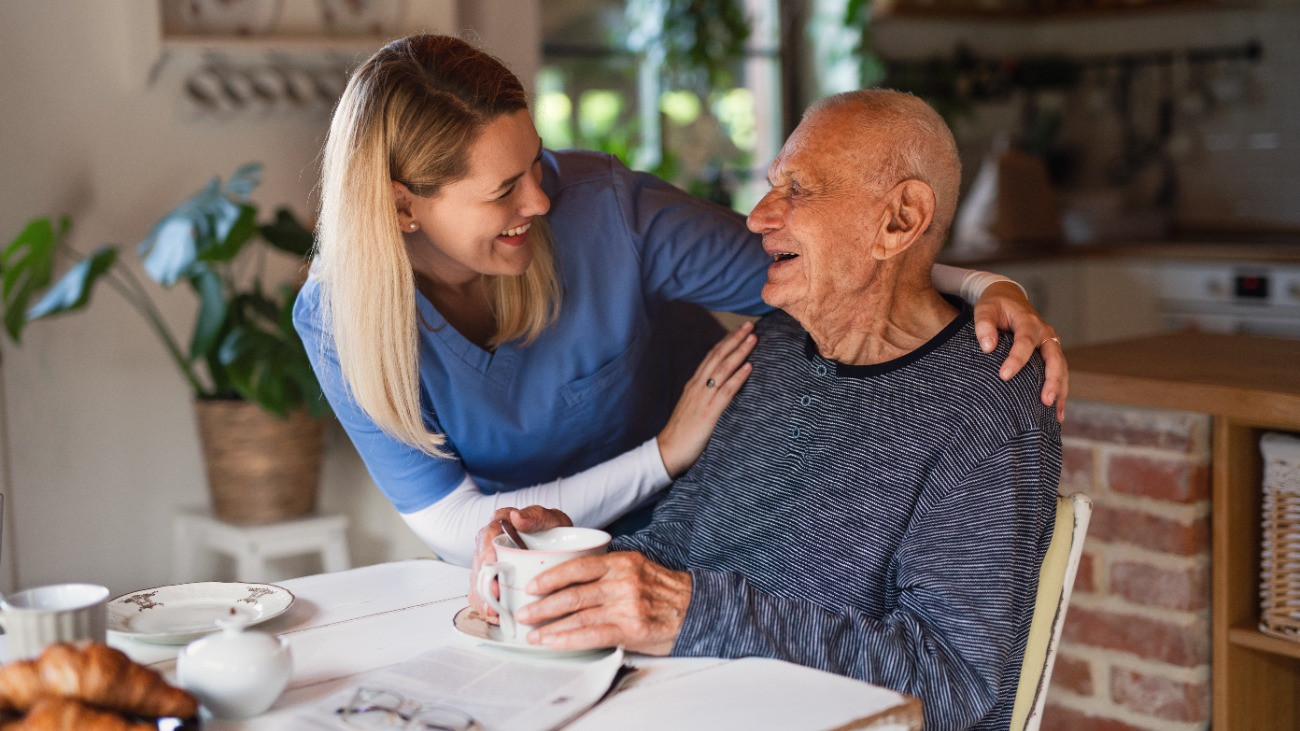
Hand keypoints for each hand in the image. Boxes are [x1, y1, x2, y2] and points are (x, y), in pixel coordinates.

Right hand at [469, 506, 572, 623]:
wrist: (564, 547)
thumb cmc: (555, 532)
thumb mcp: (552, 519)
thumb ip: (535, 516)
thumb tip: (517, 517)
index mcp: (500, 525)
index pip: (487, 536)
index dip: (487, 551)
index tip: (492, 564)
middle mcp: (490, 544)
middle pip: (479, 563)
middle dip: (484, 582)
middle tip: (494, 596)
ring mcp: (490, 564)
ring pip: (478, 582)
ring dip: (483, 599)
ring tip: (494, 613)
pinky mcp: (493, 582)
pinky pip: (483, 595)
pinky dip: (487, 607)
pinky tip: (495, 617)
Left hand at [515, 552, 691, 654]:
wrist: (697, 610)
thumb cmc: (664, 592)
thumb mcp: (638, 569)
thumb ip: (608, 571)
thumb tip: (572, 579)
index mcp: (621, 562)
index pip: (578, 566)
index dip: (552, 576)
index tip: (533, 585)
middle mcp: (622, 581)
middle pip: (573, 592)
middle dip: (543, 605)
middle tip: (524, 612)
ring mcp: (626, 605)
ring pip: (578, 615)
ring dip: (550, 626)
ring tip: (533, 633)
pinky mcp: (631, 628)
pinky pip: (592, 634)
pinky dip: (569, 639)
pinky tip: (554, 642)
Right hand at [657, 321, 756, 476]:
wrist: (668, 451)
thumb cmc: (681, 433)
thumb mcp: (692, 408)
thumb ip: (704, 396)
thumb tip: (720, 388)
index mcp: (694, 385)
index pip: (711, 357)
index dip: (725, 342)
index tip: (739, 331)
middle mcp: (698, 387)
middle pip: (718, 357)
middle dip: (735, 340)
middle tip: (750, 326)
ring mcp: (703, 398)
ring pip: (723, 369)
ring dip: (740, 352)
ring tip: (753, 339)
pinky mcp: (709, 413)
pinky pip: (726, 391)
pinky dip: (738, 377)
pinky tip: (749, 367)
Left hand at [972, 281, 1068, 421]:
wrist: (1009, 297)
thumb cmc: (995, 305)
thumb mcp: (985, 309)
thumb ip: (984, 326)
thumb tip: (988, 348)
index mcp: (1028, 321)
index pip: (1025, 341)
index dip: (1016, 359)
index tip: (1004, 376)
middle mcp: (1044, 333)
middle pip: (1054, 358)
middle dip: (1052, 380)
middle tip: (1045, 401)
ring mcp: (1050, 344)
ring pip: (1061, 368)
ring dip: (1060, 390)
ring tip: (1056, 415)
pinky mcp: (1050, 353)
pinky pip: (1059, 372)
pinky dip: (1060, 391)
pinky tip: (1057, 413)